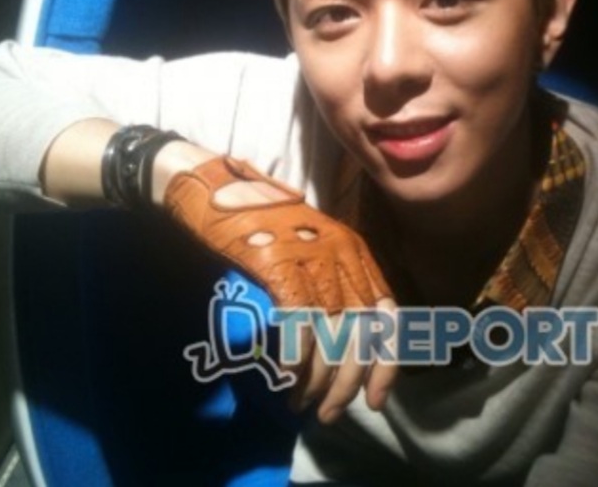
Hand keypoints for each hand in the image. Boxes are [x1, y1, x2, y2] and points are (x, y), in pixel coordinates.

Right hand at [163, 156, 395, 419]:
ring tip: (300, 403)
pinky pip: (298, 322)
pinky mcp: (277, 262)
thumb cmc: (257, 219)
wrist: (211, 184)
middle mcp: (340, 252)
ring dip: (317, 379)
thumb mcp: (307, 244)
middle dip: (348, 383)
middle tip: (329, 413)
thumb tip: (337, 342)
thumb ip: (329, 281)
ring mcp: (309, 256)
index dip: (386, 364)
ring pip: (331, 333)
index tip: (376, 400)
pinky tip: (286, 380)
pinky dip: (295, 358)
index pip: (387, 315)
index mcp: (354, 249)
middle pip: (361, 332)